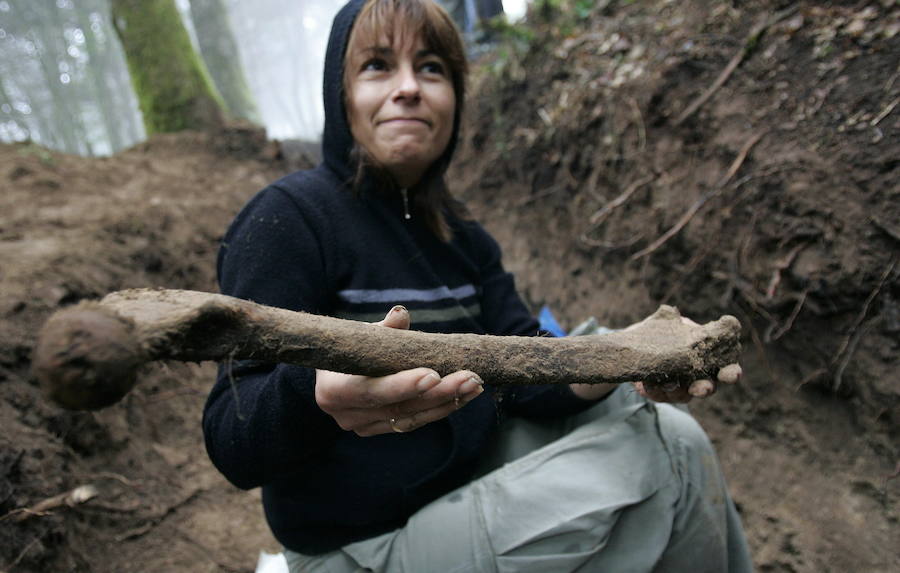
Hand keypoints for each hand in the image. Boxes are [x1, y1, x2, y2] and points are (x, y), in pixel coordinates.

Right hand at [315, 305, 483, 435]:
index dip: (402, 385)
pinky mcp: (380, 429)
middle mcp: (346, 416)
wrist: (333, 370)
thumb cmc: (348, 346)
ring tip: (475, 383)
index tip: (433, 374)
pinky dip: (441, 408)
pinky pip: (415, 421)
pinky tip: (464, 395)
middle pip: (398, 407)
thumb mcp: (359, 334)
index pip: (372, 391)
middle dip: (438, 393)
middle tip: (470, 377)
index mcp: (333, 391)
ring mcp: (364, 427)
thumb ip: (382, 328)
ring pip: (412, 417)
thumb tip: (401, 314)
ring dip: (448, 401)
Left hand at [628, 316, 741, 403]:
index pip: (727, 370)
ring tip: (670, 382)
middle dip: (706, 389)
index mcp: (709, 361)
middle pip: (708, 389)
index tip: (733, 373)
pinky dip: (655, 389)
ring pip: (683, 396)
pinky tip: (650, 383)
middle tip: (703, 388)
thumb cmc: (665, 333)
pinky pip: (659, 395)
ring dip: (678, 390)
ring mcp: (680, 389)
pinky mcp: (660, 394)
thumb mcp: (672, 324)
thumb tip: (676, 315)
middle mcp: (698, 379)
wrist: (638, 345)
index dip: (732, 373)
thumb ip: (678, 322)